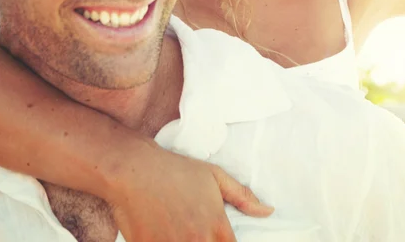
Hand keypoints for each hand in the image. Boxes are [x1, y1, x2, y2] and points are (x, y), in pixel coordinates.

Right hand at [105, 142, 273, 240]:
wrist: (135, 170)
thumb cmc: (176, 171)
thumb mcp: (214, 176)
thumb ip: (243, 196)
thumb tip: (268, 211)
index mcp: (217, 226)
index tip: (219, 239)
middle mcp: (198, 241)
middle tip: (197, 232)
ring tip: (181, 233)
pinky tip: (166, 236)